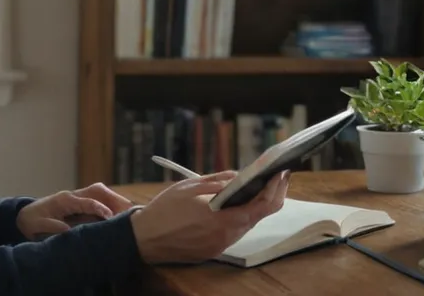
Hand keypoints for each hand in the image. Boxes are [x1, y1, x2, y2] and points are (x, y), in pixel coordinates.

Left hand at [16, 182, 136, 238]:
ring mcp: (78, 197)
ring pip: (101, 193)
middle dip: (115, 200)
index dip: (101, 209)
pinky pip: (99, 200)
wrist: (24, 216)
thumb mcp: (38, 226)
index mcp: (65, 200)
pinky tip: (119, 215)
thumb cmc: (31, 221)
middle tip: (130, 212)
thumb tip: (69, 231)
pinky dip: (111, 205)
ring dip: (115, 201)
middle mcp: (74, 195)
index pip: (88, 201)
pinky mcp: (80, 203)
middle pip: (99, 191)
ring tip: (129, 213)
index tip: (111, 219)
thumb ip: (53, 227)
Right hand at [129, 169, 289, 264]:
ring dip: (254, 206)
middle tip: (274, 177)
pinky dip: (239, 216)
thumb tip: (240, 176)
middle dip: (269, 195)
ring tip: (256, 187)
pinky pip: (233, 231)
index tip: (281, 173)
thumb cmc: (164, 211)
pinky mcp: (213, 250)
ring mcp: (220, 245)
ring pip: (247, 224)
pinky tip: (235, 204)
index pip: (262, 206)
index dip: (275, 189)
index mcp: (222, 219)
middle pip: (258, 216)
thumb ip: (218, 181)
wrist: (143, 239)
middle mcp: (226, 235)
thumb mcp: (190, 187)